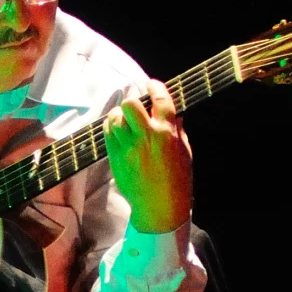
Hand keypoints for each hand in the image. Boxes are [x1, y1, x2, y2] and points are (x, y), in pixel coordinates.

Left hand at [103, 79, 192, 234]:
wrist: (161, 207)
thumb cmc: (177, 180)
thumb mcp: (185, 151)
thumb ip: (178, 129)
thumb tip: (173, 110)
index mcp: (168, 134)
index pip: (161, 99)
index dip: (155, 86)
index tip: (151, 84)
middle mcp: (147, 137)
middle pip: (131, 104)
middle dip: (133, 102)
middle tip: (136, 108)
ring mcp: (129, 148)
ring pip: (115, 117)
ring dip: (119, 115)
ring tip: (124, 120)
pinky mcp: (116, 158)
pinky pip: (107, 133)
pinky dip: (111, 127)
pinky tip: (117, 130)